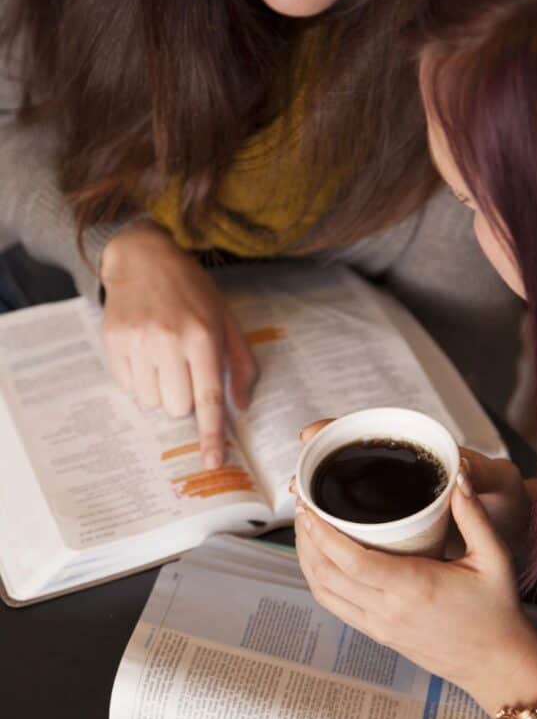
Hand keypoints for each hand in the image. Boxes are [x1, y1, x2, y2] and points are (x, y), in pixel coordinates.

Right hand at [100, 222, 256, 469]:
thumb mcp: (226, 318)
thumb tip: (241, 405)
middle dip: (185, 400)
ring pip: (151, 401)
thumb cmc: (191, 290)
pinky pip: (128, 386)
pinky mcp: (113, 342)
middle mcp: (169, 341)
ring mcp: (137, 342)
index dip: (211, 435)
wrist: (142, 257)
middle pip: (178, 407)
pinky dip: (139, 379)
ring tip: (163, 358)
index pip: (208, 398)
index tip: (212, 462)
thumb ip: (240, 363)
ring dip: (161, 390)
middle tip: (185, 372)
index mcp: (202, 336)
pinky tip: (144, 352)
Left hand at [295, 457, 536, 714]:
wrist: (496, 666)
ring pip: (324, 592)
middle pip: (328, 573)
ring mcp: (379, 625)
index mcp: (414, 587)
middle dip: (307, 538)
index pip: (352, 560)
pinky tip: (319, 558)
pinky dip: (318, 580)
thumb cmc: (497, 610)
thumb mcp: (495, 558)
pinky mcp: (378, 634)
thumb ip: (474, 515)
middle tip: (301, 503)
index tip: (310, 504)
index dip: (323, 533)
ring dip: (307, 559)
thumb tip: (457, 476)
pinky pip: (335, 606)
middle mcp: (389, 609)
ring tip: (304, 526)